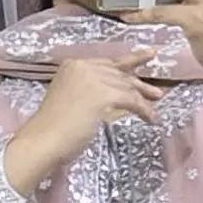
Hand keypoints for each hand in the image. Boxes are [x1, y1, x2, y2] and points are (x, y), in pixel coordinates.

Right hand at [4, 54, 164, 194]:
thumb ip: (84, 94)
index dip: (125, 64)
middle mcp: (84, 67)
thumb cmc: (52, 130)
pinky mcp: (103, 95)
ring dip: (144, 96)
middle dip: (139, 81)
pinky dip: (143, 109)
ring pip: (127, 85)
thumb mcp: (69, 101)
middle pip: (118, 72)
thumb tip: (104, 102)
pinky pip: (131, 101)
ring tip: (158, 101)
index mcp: (73, 66)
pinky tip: (151, 118)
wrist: (44, 140)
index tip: (141, 62)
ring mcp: (93, 79)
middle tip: (156, 88)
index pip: (105, 63)